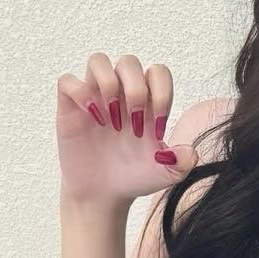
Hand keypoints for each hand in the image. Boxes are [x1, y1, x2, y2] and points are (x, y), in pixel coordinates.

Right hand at [55, 52, 198, 204]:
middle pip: (129, 62)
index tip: (157, 128)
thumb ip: (182, 162)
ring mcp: (94, 98)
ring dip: (107, 83)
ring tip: (109, 115)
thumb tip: (190, 152)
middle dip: (135, 89)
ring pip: (98, 61)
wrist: (104, 196)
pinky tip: (90, 117)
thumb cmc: (134, 178)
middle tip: (133, 123)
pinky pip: (68, 81)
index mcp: (147, 103)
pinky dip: (79, 92)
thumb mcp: (165, 174)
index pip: (157, 73)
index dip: (161, 92)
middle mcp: (121, 95)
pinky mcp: (70, 108)